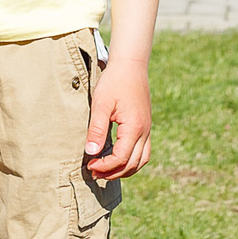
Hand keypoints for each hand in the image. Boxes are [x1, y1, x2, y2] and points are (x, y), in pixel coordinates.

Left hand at [83, 58, 151, 178]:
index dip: (105, 166)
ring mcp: (147, 129)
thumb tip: (91, 152)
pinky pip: (144, 152)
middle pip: (132, 164)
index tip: (90, 165)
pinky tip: (118, 158)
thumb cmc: (114, 82)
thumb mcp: (101, 104)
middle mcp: (144, 131)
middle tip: (94, 172)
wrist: (130, 65)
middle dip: (112, 172)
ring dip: (124, 170)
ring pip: (140, 161)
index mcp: (134, 127)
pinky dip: (132, 161)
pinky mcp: (146, 126)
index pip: (121, 158)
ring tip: (105, 170)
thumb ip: (97, 130)